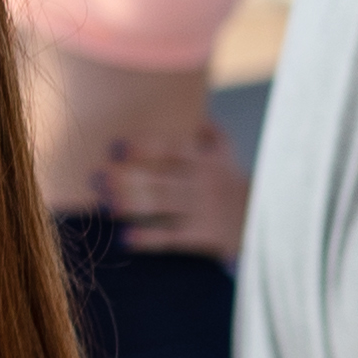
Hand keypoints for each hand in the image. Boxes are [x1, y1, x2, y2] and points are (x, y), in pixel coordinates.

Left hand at [101, 119, 248, 260]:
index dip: (143, 147)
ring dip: (130, 204)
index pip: (172, 148)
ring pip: (161, 205)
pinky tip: (125, 238)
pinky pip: (171, 237)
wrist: (264, 221)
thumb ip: (211, 135)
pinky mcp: (203, 235)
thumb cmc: (232, 184)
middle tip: (93, 179)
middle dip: (125, 179)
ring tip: (103, 204)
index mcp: (206, 160)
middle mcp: (202, 182)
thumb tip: (196, 118)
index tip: (114, 147)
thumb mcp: (227, 155)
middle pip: (159, 178)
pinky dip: (148, 239)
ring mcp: (202, 209)